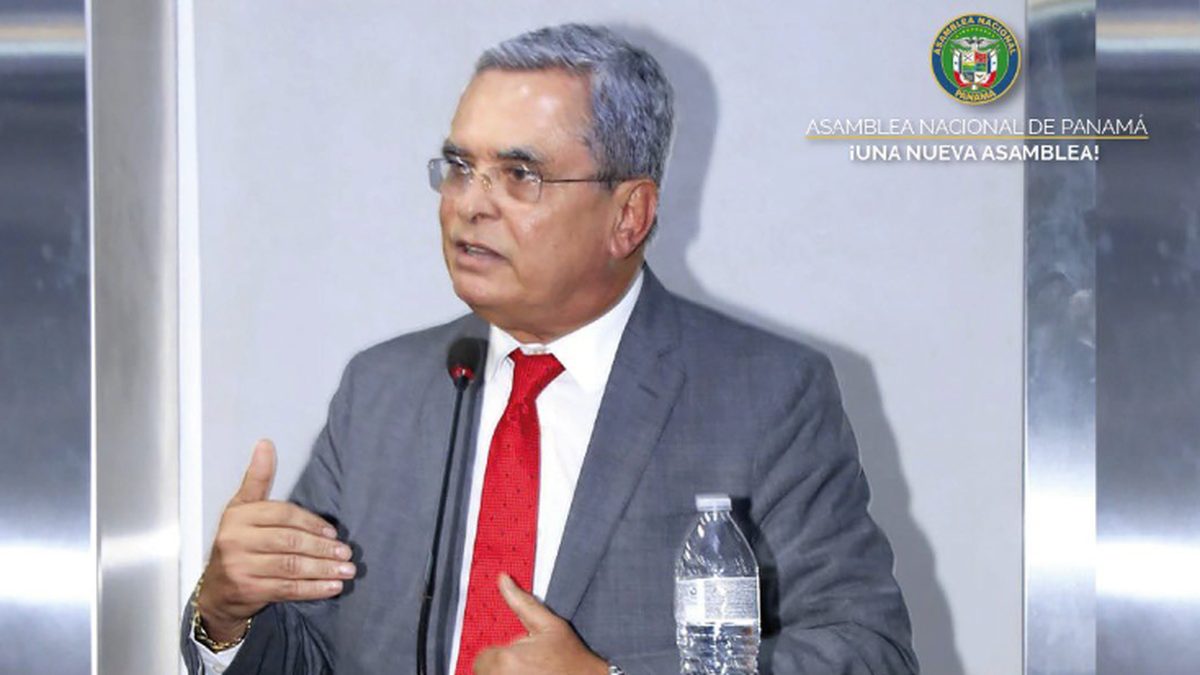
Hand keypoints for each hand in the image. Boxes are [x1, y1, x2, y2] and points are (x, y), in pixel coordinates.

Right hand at [196, 439, 353, 641]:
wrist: (217, 591)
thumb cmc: (238, 543)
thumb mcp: (243, 508)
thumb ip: (258, 478)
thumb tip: (265, 444)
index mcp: (238, 516)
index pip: (283, 514)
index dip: (312, 522)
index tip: (333, 532)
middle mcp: (236, 540)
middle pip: (289, 541)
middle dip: (322, 548)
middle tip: (346, 552)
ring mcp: (240, 567)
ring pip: (291, 566)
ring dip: (323, 569)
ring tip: (346, 570)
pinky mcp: (248, 591)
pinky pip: (287, 589)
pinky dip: (313, 589)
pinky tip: (332, 587)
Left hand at [473, 574, 609, 674]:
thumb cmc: (572, 659)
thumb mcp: (550, 625)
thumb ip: (522, 603)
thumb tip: (503, 579)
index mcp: (504, 659)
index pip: (484, 656)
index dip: (503, 654)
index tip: (521, 657)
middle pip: (485, 671)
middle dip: (502, 668)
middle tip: (528, 667)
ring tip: (530, 673)